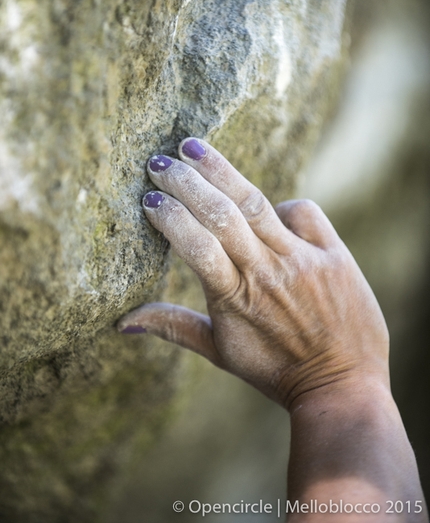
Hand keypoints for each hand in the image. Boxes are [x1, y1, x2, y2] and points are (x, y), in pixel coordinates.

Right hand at [118, 138, 389, 409]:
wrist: (342, 386)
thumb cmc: (275, 370)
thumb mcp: (220, 353)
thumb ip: (172, 327)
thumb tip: (121, 322)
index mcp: (234, 297)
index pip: (195, 244)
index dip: (170, 217)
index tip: (148, 198)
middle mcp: (266, 271)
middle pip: (221, 213)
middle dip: (185, 181)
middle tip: (159, 162)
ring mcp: (302, 259)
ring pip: (255, 203)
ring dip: (220, 171)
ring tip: (191, 147)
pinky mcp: (334, 253)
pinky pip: (304, 212)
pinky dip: (282, 205)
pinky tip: (267, 208)